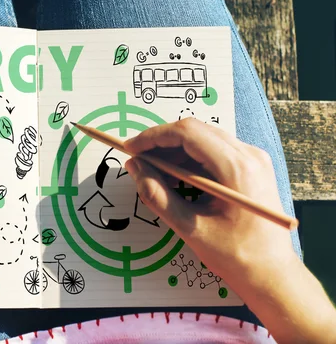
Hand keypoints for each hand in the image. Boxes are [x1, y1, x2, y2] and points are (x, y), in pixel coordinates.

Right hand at [122, 118, 297, 293]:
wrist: (274, 275)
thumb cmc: (236, 256)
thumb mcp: (190, 227)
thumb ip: (157, 195)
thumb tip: (134, 167)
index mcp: (237, 168)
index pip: (187, 133)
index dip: (154, 137)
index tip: (131, 148)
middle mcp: (248, 155)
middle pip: (195, 131)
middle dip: (162, 142)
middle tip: (139, 159)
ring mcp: (253, 158)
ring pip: (204, 138)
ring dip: (175, 151)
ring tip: (155, 172)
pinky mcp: (252, 165)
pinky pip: (215, 150)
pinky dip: (191, 159)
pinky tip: (176, 177)